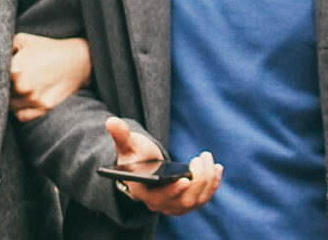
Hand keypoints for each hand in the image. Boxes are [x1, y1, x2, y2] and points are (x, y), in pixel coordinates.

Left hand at [10, 33, 91, 120]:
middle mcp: (22, 86)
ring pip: (9, 106)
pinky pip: (21, 116)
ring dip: (10, 100)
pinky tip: (24, 100)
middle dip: (1, 88)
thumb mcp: (23, 40)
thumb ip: (3, 48)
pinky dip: (20, 110)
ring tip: (17, 90)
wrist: (79, 60)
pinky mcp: (44, 108)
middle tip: (8, 82)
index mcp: (14, 69)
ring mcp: (33, 99)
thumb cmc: (50, 48)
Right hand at [106, 116, 221, 215]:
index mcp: (142, 193)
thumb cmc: (135, 157)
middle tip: (199, 160)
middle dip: (197, 181)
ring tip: (207, 159)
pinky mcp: (187, 202)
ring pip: (196, 201)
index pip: (159, 199)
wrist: (145, 169)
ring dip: (207, 181)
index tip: (184, 180)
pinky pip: (203, 198)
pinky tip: (217, 167)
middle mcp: (159, 204)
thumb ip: (121, 135)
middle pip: (183, 202)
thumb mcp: (127, 146)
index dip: (172, 192)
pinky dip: (213, 184)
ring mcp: (174, 206)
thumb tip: (110, 121)